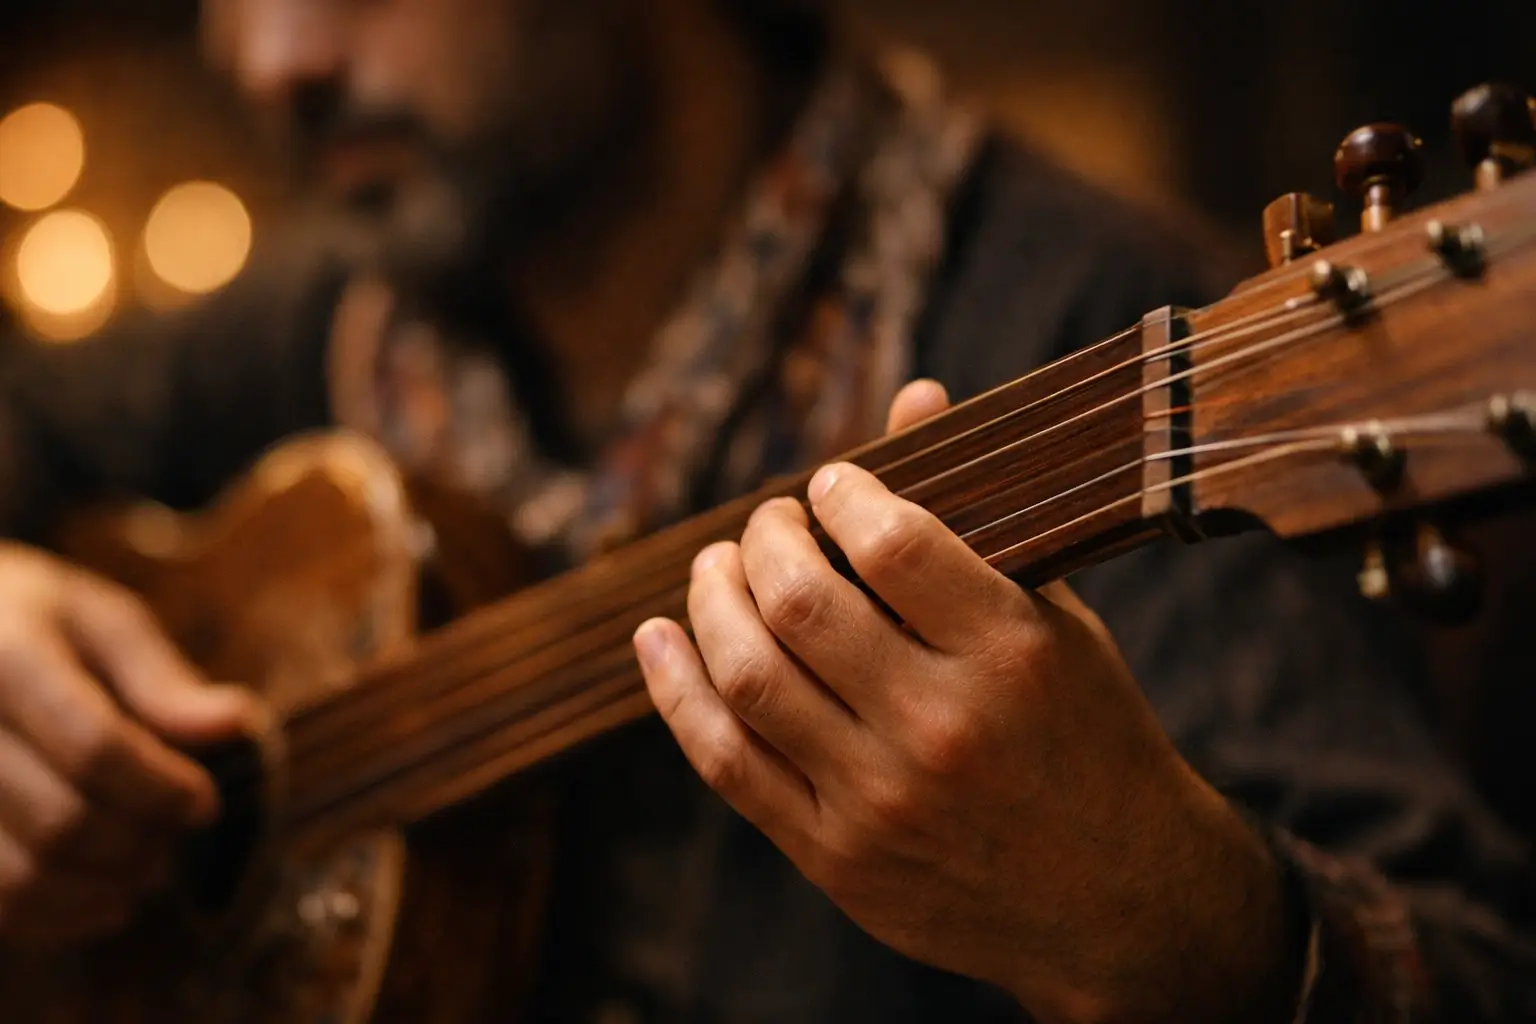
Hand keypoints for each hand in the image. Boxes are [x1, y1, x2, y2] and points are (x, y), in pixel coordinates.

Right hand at [0, 544, 260, 943]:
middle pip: (61, 819)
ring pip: (21, 877)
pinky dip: (58, 916)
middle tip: (178, 836)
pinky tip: (103, 900)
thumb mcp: (100, 622)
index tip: (206, 804)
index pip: (94, 747)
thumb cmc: (34, 623)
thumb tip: (239, 724)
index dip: (164, 788)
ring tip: (146, 868)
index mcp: (3, 651)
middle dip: (140, 841)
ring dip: (102, 887)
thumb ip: (163, 680)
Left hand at [636, 381, 1300, 1022]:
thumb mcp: (1057, 623)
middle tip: (769, 525)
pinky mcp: (836, 857)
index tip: (830, 483)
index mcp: (1013, 655)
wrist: (1121, 902)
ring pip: (750, 676)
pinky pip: (729, 762)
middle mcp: (943, 728)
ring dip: (710, 602)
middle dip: (764, 539)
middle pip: (800, 603)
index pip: (893, 542)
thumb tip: (913, 393)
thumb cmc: (1090, 739)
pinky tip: (658, 640)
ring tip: (715, 569)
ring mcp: (882, 800)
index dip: (842, 491)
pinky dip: (677, 692)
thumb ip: (978, 518)